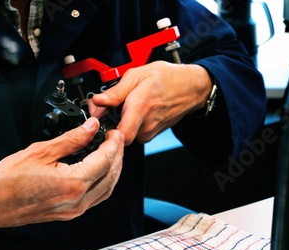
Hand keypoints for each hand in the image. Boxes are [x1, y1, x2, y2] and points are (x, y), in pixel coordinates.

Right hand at [0, 117, 124, 234]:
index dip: (113, 144)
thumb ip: (71, 139)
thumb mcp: (40, 151)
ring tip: (111, 153)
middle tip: (116, 139)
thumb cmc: (6, 181)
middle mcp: (76, 201)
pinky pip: (94, 199)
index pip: (105, 161)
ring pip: (105, 190)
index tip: (113, 132)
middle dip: (117, 156)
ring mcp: (72, 211)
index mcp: (72, 184)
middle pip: (110, 176)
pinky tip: (99, 172)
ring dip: (113, 171)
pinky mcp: (67, 215)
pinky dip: (102, 183)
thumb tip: (90, 128)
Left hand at [89, 61, 212, 144]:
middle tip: (108, 105)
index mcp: (141, 108)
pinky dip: (129, 122)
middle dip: (109, 119)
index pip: (121, 135)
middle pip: (118, 132)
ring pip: (125, 132)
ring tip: (125, 104)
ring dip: (120, 120)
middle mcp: (146, 124)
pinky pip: (134, 132)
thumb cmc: (166, 79)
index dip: (105, 129)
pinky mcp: (151, 134)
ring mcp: (150, 131)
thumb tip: (98, 101)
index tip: (100, 118)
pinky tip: (134, 109)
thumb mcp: (138, 75)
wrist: (190, 87)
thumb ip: (116, 91)